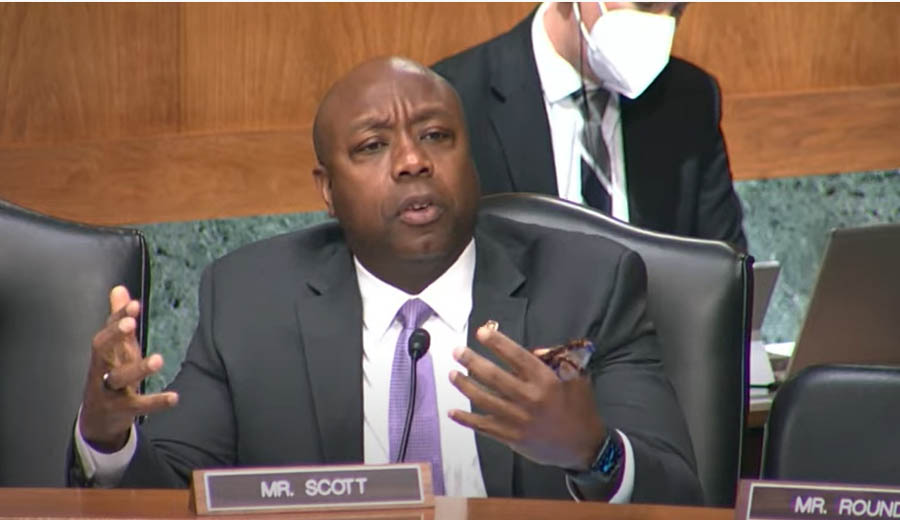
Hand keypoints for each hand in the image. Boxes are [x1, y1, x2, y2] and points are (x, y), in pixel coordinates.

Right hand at [79, 286, 177, 451]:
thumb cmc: (111, 375)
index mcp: (103, 354)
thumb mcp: (117, 349)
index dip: (118, 317)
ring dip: (138, 368)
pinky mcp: (121, 411)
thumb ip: (119, 321)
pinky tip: (175, 397)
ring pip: (119, 378)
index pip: (106, 332)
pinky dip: (156, 402)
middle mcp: (101, 370)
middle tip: (131, 323)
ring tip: (158, 360)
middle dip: (115, 336)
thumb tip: (119, 289)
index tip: (134, 305)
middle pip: (101, 351)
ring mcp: (109, 392)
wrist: (98, 419)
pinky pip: (139, 406)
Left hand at [448, 324, 606, 470]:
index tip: (481, 332)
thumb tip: (535, 350)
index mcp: (545, 381)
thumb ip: (557, 362)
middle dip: (472, 361)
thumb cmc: (580, 408)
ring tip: (452, 374)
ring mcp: (518, 419)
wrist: (584, 446)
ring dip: (465, 385)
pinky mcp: (511, 437)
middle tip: (458, 351)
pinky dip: (466, 419)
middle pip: (494, 376)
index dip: (498, 343)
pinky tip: (453, 412)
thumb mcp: (577, 379)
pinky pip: (484, 426)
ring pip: (484, 400)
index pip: (517, 357)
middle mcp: (529, 398)